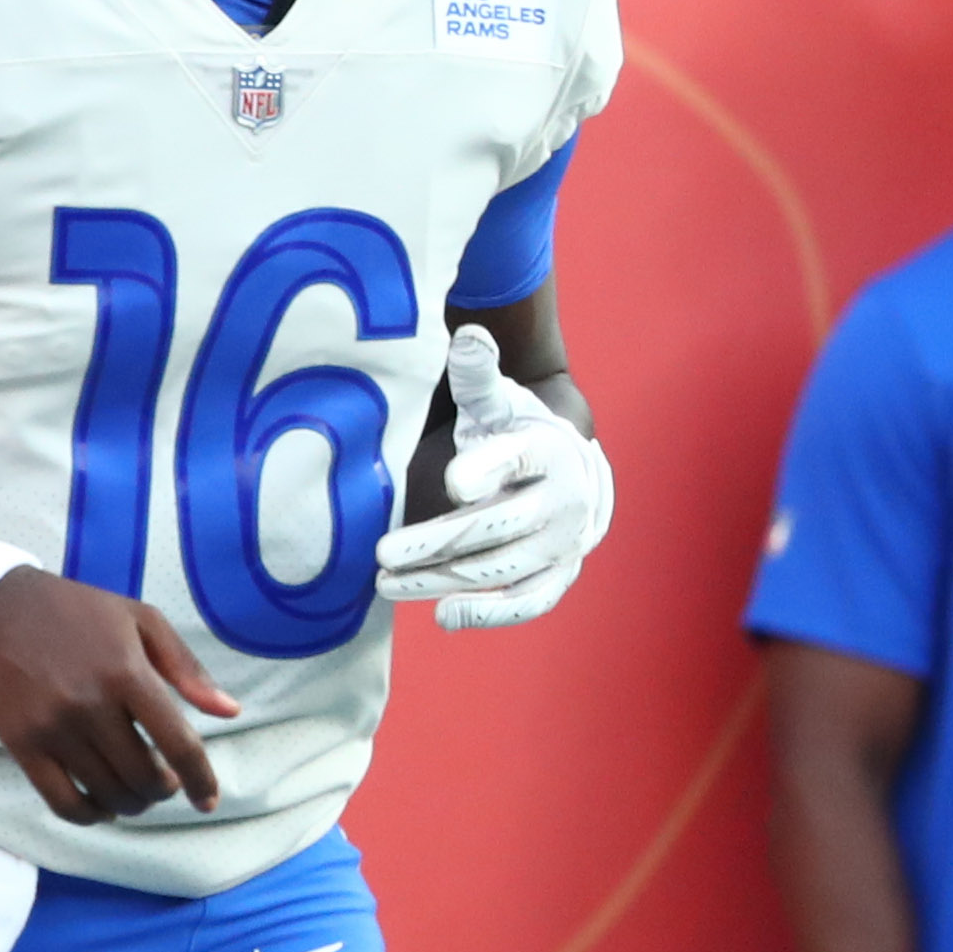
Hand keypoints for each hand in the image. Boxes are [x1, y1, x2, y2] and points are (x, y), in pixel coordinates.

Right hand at [0, 570, 240, 823]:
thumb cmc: (76, 610)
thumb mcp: (141, 620)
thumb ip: (187, 667)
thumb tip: (231, 712)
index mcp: (128, 674)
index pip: (179, 745)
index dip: (201, 781)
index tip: (206, 800)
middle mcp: (91, 706)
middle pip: (143, 777)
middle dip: (163, 790)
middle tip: (162, 782)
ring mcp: (53, 729)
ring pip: (107, 794)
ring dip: (131, 804)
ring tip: (133, 793)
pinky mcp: (22, 744)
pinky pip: (62, 802)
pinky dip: (89, 816)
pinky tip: (99, 807)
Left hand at [375, 324, 612, 632]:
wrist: (570, 471)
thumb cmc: (518, 431)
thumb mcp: (497, 401)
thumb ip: (476, 376)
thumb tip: (467, 336)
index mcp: (546, 451)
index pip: (516, 459)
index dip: (487, 469)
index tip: (452, 480)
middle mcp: (561, 500)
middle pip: (497, 525)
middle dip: (438, 540)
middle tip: (382, 551)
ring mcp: (561, 543)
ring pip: (500, 568)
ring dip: (442, 580)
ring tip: (385, 582)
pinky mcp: (556, 574)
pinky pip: (530, 601)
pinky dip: (492, 613)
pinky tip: (444, 616)